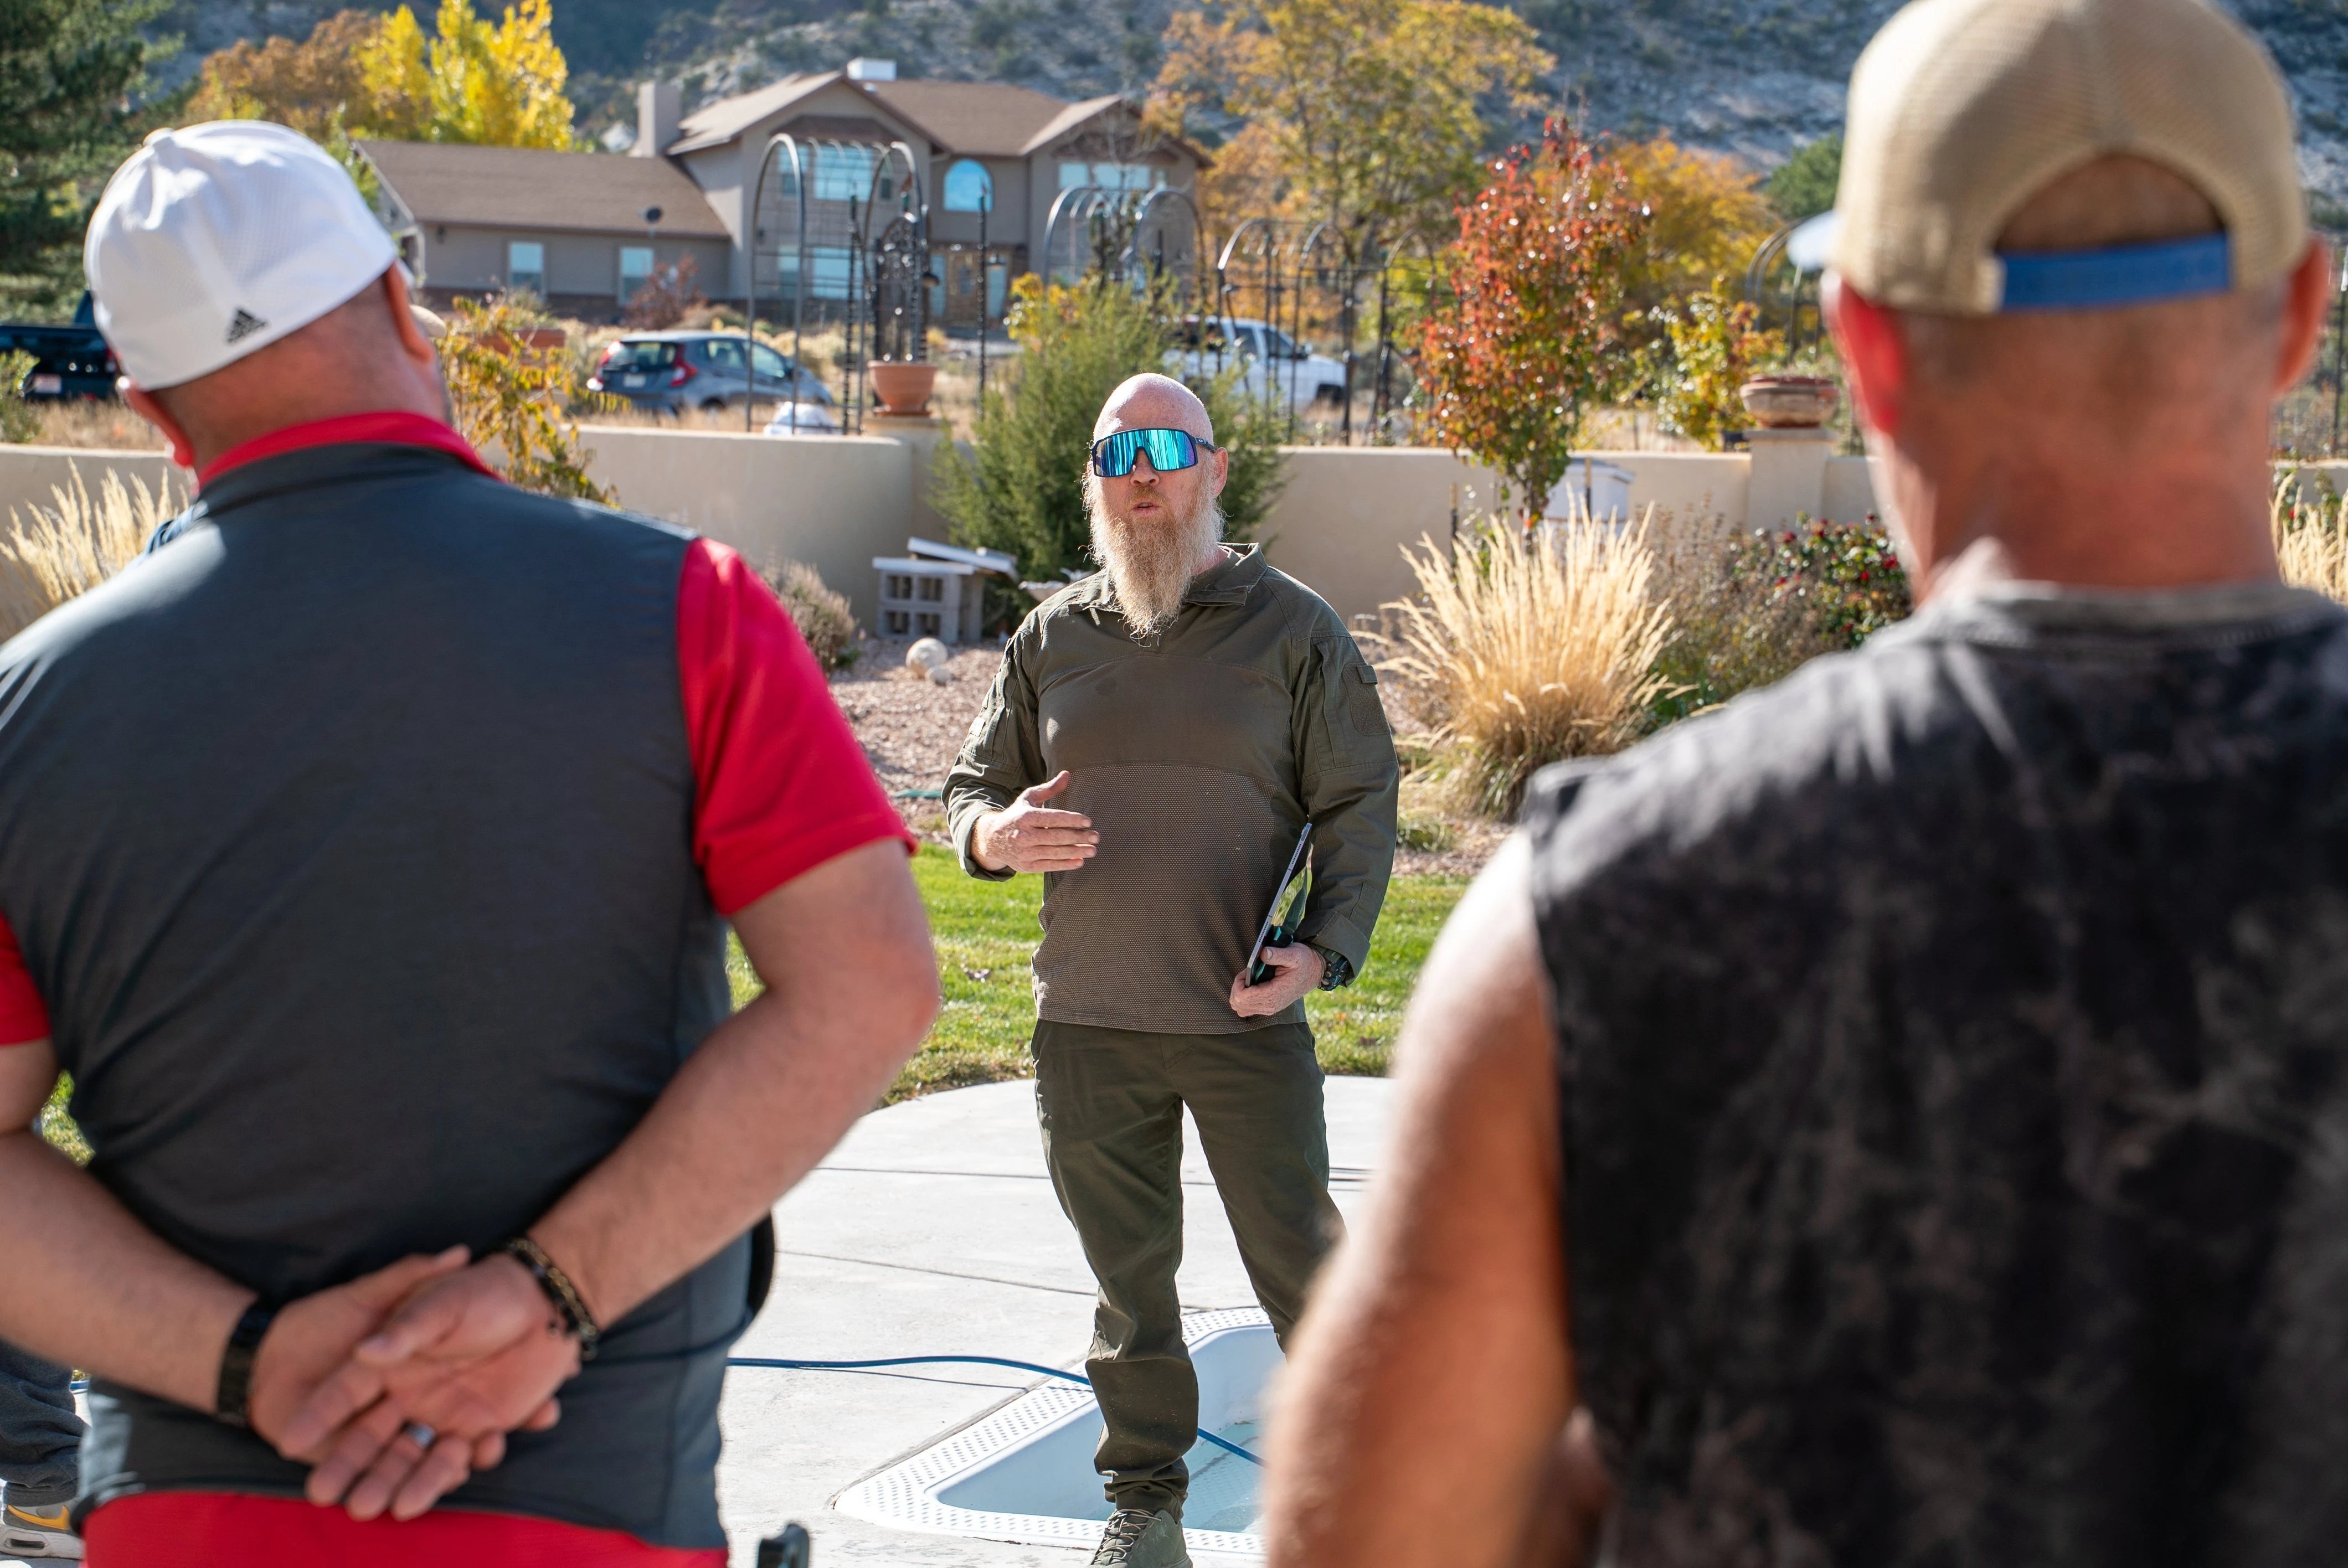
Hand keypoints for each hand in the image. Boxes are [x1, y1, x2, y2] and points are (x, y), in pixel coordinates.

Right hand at [282, 1253, 578, 1520]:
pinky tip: (468, 1466)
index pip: (345, 1393)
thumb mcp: (444, 1300)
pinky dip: (460, 1468)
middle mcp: (410, 1395)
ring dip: (402, 1482)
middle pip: (370, 1437)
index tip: (289, 1441)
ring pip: (413, 1457)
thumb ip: (406, 1328)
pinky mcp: (479, 1427)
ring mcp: (443, 1414)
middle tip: (324, 1495)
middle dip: (349, 1466)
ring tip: (388, 1509)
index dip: (318, 1416)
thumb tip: (365, 1350)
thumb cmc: (486, 1291)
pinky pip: (464, 1457)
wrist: (546, 1302)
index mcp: (391, 1362)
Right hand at [972, 771, 1097, 873]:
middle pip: (1056, 836)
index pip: (1052, 818)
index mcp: (1025, 817)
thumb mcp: (1029, 799)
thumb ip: (1049, 788)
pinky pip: (1049, 866)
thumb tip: (1067, 774)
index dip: (1071, 820)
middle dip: (1078, 837)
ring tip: (1093, 850)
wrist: (992, 839)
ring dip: (1076, 852)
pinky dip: (1065, 864)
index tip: (1088, 821)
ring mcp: (1024, 852)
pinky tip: (1080, 861)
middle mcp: (1023, 835)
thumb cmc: (1017, 816)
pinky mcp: (1026, 866)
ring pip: (1054, 853)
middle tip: (1096, 837)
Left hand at [1230, 942, 1322, 1017]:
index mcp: (1274, 994)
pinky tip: (1252, 986)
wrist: (1314, 972)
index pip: (1242, 997)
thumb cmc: (1304, 962)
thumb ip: (1278, 954)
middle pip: (1238, 1004)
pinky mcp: (1269, 1007)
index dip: (1239, 982)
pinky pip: (1248, 1009)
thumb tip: (1264, 953)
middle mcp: (1270, 1006)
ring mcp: (1270, 1008)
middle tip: (1247, 974)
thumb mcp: (1294, 954)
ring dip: (1240, 993)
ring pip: (1241, 1008)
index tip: (1246, 971)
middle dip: (1237, 987)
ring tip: (1249, 979)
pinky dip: (1244, 998)